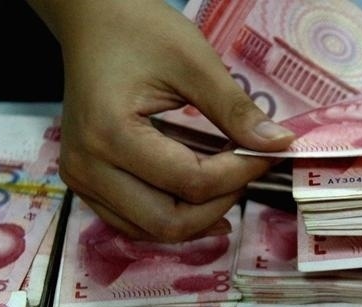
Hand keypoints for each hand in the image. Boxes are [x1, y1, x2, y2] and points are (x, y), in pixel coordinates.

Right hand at [28, 0, 294, 240]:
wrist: (93, 20)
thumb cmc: (140, 32)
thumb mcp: (195, 63)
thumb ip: (236, 110)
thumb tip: (279, 145)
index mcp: (110, 133)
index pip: (190, 182)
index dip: (240, 174)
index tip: (268, 152)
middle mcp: (87, 167)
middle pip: (168, 222)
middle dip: (220, 204)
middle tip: (247, 172)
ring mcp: (82, 180)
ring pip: (151, 231)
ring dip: (199, 218)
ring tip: (228, 185)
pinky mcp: (86, 184)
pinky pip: (134, 222)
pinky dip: (173, 218)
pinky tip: (202, 201)